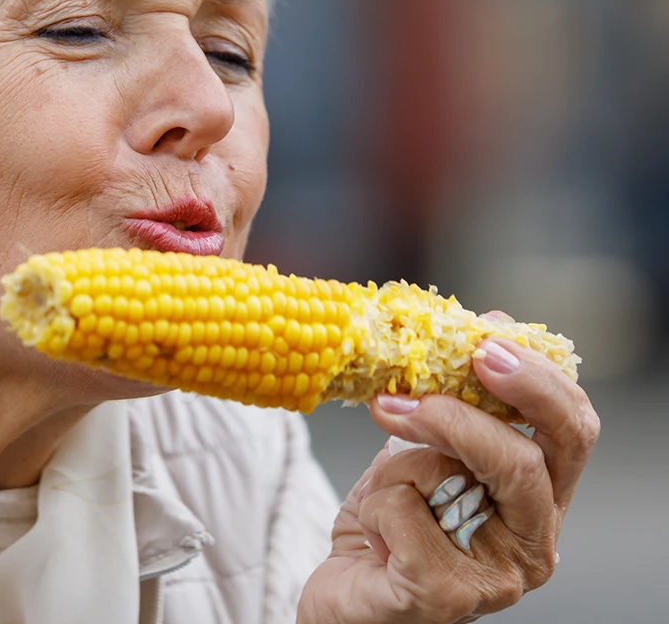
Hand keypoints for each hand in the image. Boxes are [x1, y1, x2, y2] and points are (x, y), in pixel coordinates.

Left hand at [297, 336, 599, 622]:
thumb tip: (492, 323)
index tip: (486, 339)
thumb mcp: (426, 444)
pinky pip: (403, 513)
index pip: (572, 431)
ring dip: (402, 457)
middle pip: (529, 460)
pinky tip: (374, 533)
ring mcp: (494, 578)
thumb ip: (458, 396)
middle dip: (468, 411)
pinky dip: (374, 503)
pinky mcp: (443, 598)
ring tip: (383, 474)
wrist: (347, 590)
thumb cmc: (393, 516)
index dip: (538, 379)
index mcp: (540, 496)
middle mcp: (533, 541)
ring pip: (456, 478)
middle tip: (418, 382)